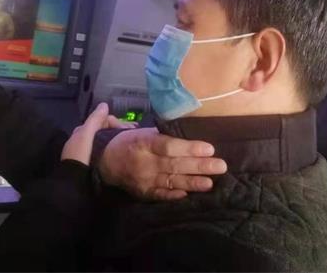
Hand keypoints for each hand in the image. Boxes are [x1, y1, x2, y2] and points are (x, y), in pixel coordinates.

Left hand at [62, 103, 132, 164]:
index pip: (102, 120)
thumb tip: (104, 104)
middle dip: (119, 129)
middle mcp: (85, 139)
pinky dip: (116, 147)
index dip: (116, 122)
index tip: (130, 128)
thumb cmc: (80, 155)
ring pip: (108, 139)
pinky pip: (108, 149)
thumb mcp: (86, 133)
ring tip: (131, 141)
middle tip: (134, 133)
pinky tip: (123, 150)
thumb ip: (95, 118)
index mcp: (82, 131)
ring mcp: (90, 151)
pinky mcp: (95, 162)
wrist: (75, 182)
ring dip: (119, 138)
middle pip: (105, 129)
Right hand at [99, 128, 227, 199]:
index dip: (189, 148)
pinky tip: (188, 194)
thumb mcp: (142, 131)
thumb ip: (162, 134)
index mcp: (144, 142)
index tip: (210, 149)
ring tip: (210, 183)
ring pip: (171, 181)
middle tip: (221, 166)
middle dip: (199, 166)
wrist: (105, 162)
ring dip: (192, 182)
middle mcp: (144, 162)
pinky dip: (174, 195)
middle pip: (174, 165)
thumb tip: (188, 135)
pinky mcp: (143, 193)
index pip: (169, 146)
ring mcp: (143, 179)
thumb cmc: (129, 142)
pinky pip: (160, 195)